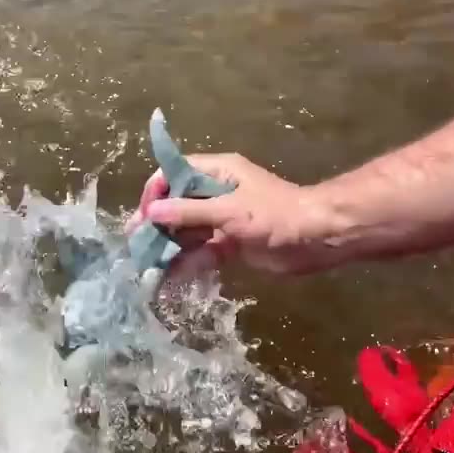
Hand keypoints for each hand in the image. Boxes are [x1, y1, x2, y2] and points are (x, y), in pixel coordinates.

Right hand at [126, 153, 341, 276]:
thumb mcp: (230, 211)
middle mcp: (216, 193)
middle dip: (157, 225)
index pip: (175, 173)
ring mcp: (222, 220)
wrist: (317, 240)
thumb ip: (189, 213)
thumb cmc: (275, 215)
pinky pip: (201, 253)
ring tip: (147, 267)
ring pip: (187, 232)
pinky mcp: (230, 245)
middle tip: (137, 245)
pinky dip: (187, 265)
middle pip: (177, 205)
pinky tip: (169, 280)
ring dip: (169, 248)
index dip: (156, 191)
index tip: (144, 214)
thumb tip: (151, 214)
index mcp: (217, 172)